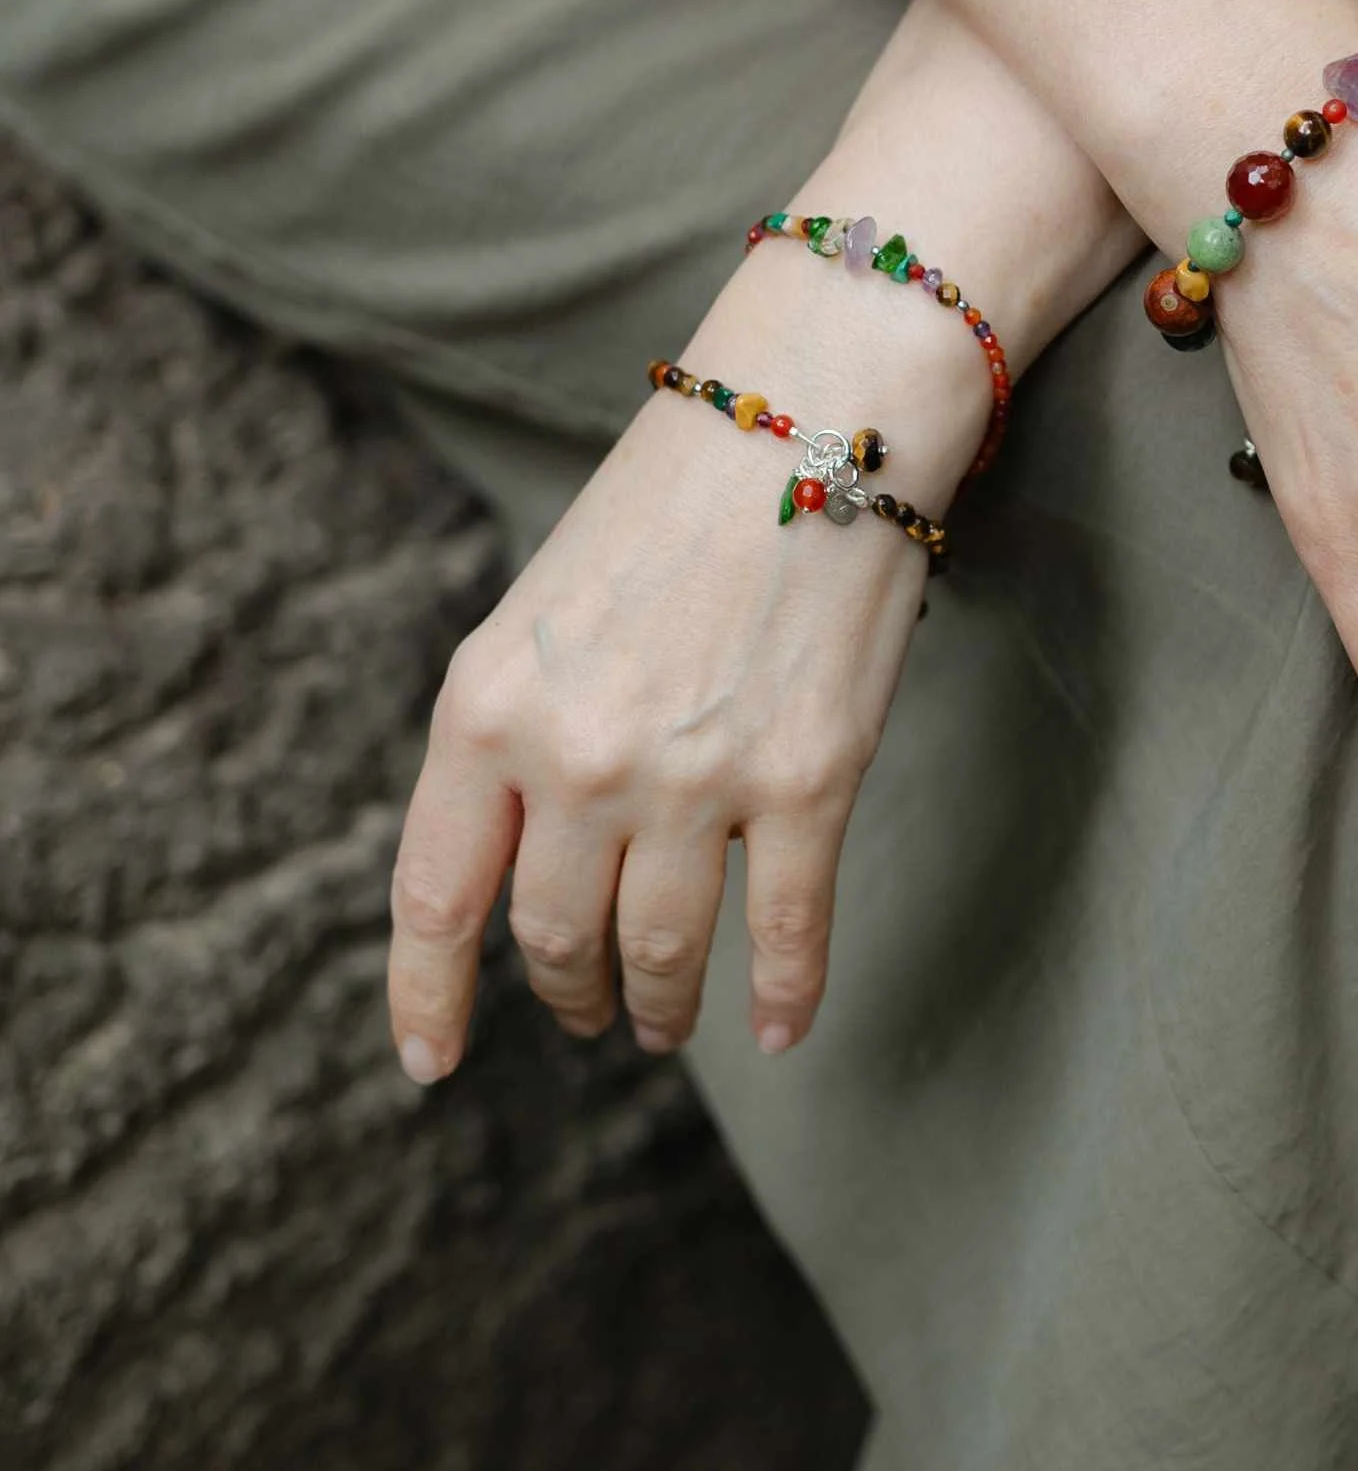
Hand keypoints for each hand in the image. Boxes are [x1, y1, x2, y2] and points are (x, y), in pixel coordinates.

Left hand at [386, 250, 990, 1081]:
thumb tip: (523, 858)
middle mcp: (578, 757)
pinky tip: (782, 1025)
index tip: (433, 1062)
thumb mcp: (547, 605)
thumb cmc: (679, 490)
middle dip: (568, 991)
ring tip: (666, 1023)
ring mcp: (695, 776)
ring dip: (659, 1006)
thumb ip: (520, 730)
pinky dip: (787, 996)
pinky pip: (789, 931)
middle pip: (552, 935)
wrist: (816, 408)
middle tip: (590, 1009)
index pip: (435, 896)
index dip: (427, 997)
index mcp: (488, 703)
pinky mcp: (808, 779)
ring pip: (661, 953)